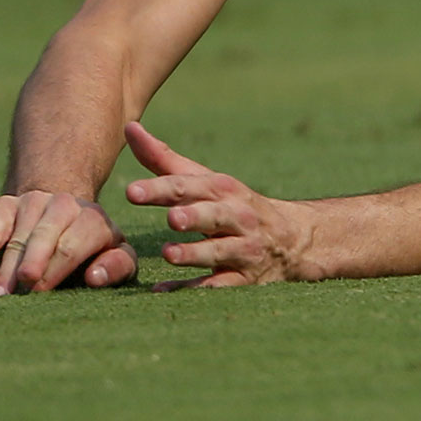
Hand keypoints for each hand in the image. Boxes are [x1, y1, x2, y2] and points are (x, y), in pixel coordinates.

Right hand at [0, 191, 136, 294]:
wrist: (64, 211)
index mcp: (94, 220)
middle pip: (45, 236)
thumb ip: (116, 266)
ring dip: (6, 266)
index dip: (57, 268)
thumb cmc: (91, 246)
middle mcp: (65, 206)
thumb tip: (95, 277)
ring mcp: (34, 202)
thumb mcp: (115, 253)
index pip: (72, 246)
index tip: (42, 290)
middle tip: (21, 286)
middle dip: (33, 261)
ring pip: (18, 236)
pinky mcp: (8, 205)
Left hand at [124, 121, 314, 289]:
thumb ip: (164, 159)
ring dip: (194, 253)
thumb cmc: (233, 205)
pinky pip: (217, 286)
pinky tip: (163, 292)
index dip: (162, 189)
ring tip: (169, 254)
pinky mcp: (243, 278)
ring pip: (219, 251)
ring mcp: (243, 248)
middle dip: (194, 216)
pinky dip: (192, 289)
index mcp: (224, 190)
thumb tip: (129, 128)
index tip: (132, 192)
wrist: (291, 239)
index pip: (191, 186)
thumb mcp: (206, 180)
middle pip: (214, 215)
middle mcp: (236, 217)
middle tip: (172, 218)